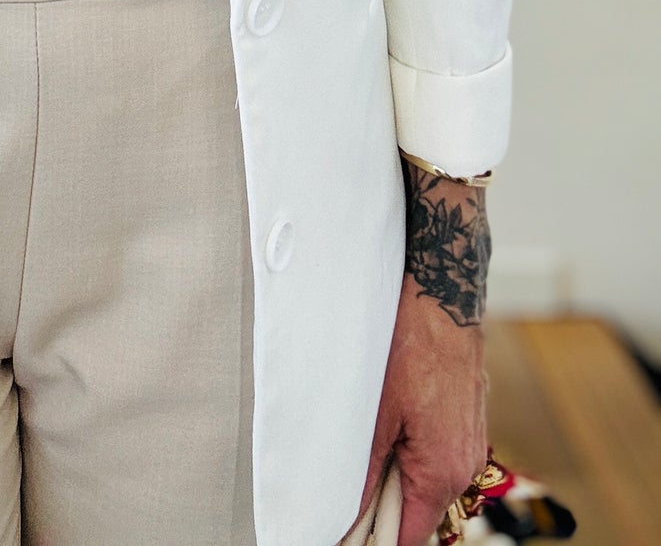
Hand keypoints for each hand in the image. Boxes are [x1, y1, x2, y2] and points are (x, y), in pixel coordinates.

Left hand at [347, 166, 491, 545]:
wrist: (444, 290)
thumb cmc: (412, 344)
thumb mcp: (376, 410)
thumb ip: (361, 468)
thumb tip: (345, 510)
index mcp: (441, 471)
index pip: (407, 536)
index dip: (373, 538)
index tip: (345, 533)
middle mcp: (463, 464)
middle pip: (417, 512)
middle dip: (380, 507)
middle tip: (342, 488)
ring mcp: (468, 441)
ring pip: (424, 481)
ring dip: (392, 476)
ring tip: (361, 446)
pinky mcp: (464, 418)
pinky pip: (433, 452)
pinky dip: (407, 450)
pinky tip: (383, 424)